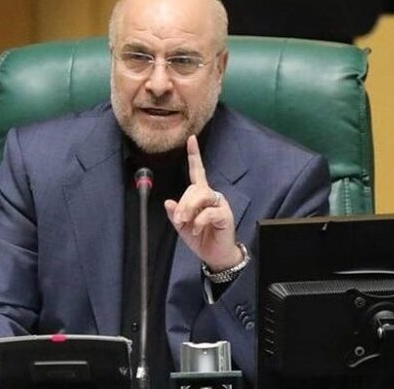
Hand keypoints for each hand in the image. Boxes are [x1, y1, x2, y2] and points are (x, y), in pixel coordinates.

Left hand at [164, 135, 243, 270]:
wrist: (215, 255)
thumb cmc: (201, 238)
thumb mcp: (182, 226)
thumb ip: (175, 214)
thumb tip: (168, 202)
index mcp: (200, 195)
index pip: (197, 171)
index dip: (194, 155)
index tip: (192, 139)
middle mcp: (211, 195)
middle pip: (194, 188)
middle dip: (183, 203)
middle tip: (179, 219)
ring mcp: (220, 204)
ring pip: (202, 196)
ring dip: (190, 209)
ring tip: (186, 223)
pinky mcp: (225, 215)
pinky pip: (210, 212)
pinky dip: (199, 221)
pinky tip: (196, 229)